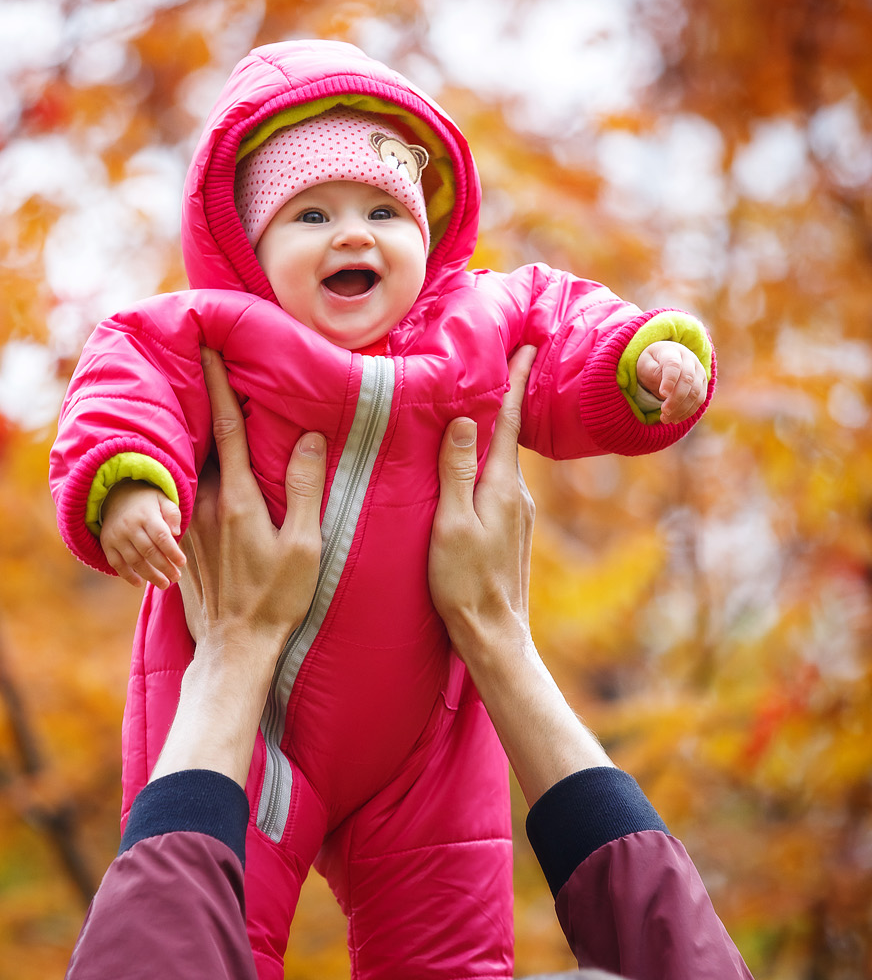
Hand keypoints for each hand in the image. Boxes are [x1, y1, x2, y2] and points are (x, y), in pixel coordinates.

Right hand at [100, 482, 185, 589]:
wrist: (116, 495)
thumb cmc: (146, 502)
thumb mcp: (163, 499)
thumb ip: (173, 514)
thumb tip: (176, 532)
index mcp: (146, 514)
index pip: (161, 537)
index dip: (172, 552)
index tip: (182, 563)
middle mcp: (129, 525)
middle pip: (149, 552)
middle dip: (164, 567)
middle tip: (176, 577)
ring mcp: (116, 536)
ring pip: (134, 560)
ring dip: (150, 575)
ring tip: (164, 583)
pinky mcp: (107, 543)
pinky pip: (116, 563)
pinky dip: (127, 575)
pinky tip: (139, 583)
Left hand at [178, 347, 325, 655]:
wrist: (234, 648)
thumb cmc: (277, 600)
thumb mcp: (304, 546)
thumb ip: (304, 489)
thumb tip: (309, 438)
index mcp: (238, 499)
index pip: (229, 427)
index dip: (219, 385)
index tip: (210, 348)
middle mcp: (207, 503)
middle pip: (205, 437)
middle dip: (204, 398)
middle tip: (200, 358)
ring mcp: (192, 522)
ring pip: (194, 463)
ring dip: (199, 431)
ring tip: (202, 402)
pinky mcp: (185, 540)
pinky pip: (188, 490)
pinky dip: (192, 467)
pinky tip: (198, 461)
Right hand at [429, 345, 536, 657]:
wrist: (494, 633)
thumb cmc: (464, 583)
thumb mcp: (451, 524)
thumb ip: (455, 472)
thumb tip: (462, 420)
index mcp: (502, 487)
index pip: (508, 422)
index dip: (516, 382)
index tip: (528, 346)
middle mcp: (516, 495)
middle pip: (509, 436)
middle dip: (507, 398)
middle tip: (507, 360)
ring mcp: (516, 514)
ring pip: (503, 460)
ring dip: (496, 431)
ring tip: (485, 404)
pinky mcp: (509, 530)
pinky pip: (498, 481)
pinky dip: (489, 460)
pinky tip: (474, 462)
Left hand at [635, 341, 707, 424]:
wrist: (664, 358)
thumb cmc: (651, 363)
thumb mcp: (644, 364)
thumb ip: (651, 372)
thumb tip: (664, 389)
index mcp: (672, 352)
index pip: (674, 365)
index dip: (670, 380)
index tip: (662, 393)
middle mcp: (690, 360)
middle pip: (688, 380)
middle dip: (676, 399)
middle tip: (663, 413)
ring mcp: (699, 371)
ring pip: (696, 392)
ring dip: (682, 409)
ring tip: (665, 419)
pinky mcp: (703, 384)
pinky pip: (699, 400)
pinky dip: (688, 412)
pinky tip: (675, 419)